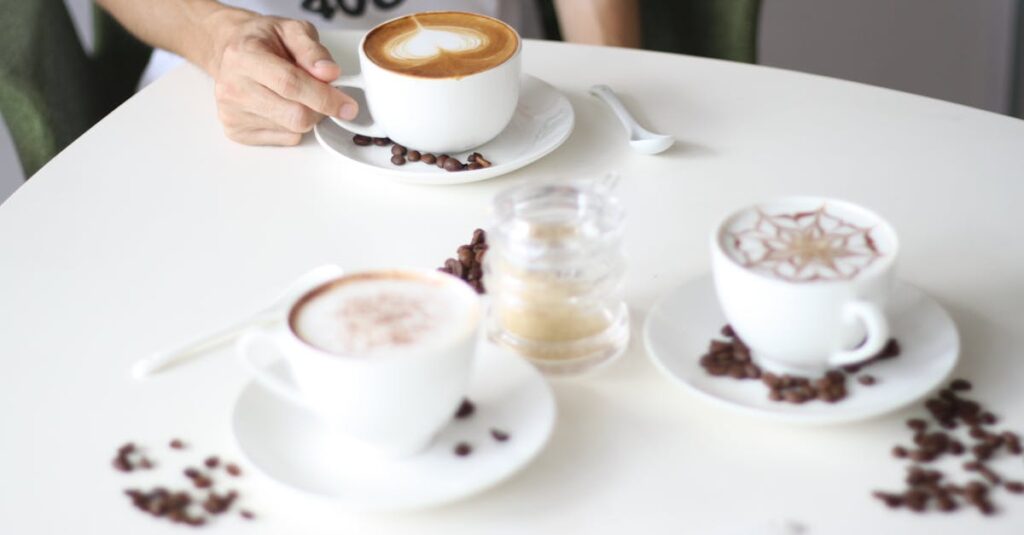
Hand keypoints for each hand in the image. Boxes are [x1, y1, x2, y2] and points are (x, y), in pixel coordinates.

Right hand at [207, 12, 357, 144]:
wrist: (230, 52)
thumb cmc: (262, 41)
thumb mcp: (291, 30)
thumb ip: (313, 51)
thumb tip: (329, 74)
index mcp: (244, 56)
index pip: (290, 84)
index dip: (324, 98)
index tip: (348, 106)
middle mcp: (233, 87)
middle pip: (294, 115)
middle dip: (320, 108)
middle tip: (323, 94)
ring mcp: (232, 113)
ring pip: (293, 129)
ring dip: (308, 115)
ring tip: (296, 94)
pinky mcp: (237, 132)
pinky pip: (285, 139)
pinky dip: (294, 125)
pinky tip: (283, 105)